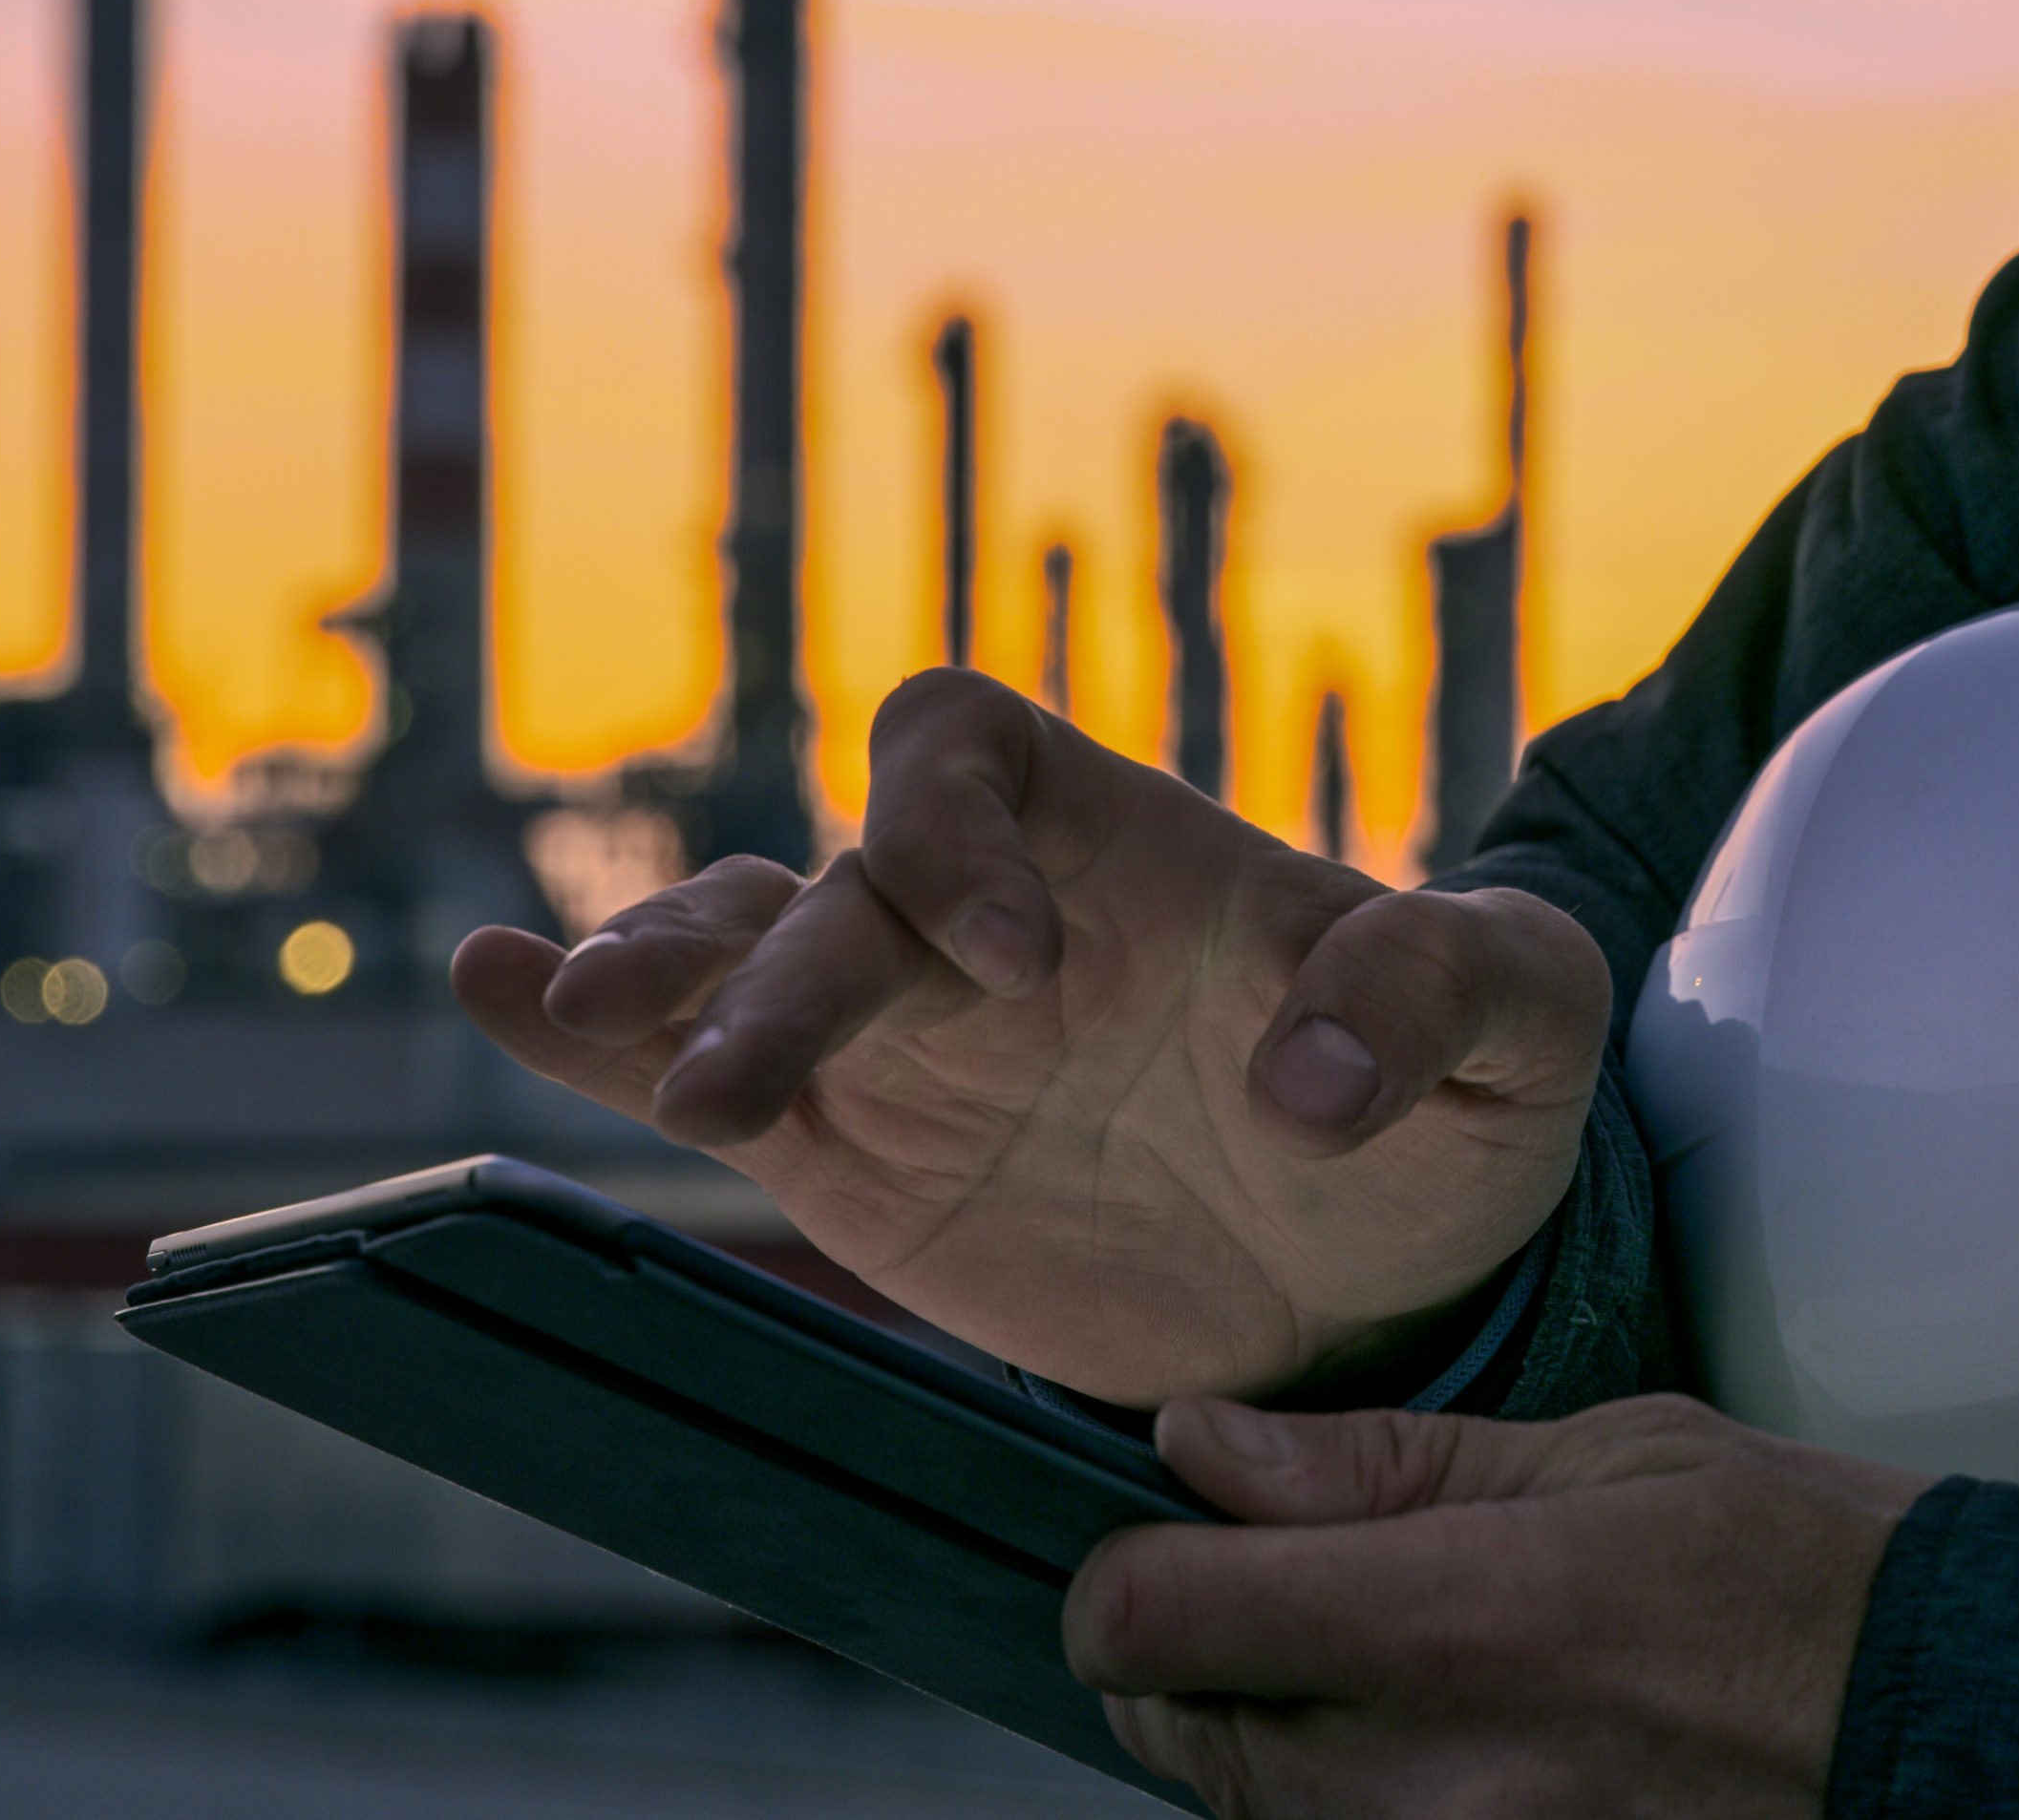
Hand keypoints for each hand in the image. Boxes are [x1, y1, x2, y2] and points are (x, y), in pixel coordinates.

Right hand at [452, 669, 1610, 1405]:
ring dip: (650, 988)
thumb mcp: (1521, 1027)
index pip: (968, 746)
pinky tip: (497, 1002)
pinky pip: (699, 1072)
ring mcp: (905, 1037)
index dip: (957, 833)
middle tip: (745, 1085)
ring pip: (731, 961)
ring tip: (566, 1019)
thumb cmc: (1455, 1110)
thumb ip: (1448, 988)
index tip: (1016, 970)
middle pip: (829, 886)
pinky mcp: (859, 1154)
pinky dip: (596, 1041)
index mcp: (1119, 844)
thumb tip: (1307, 1081)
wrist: (1382, 1270)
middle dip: (781, 972)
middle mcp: (983, 921)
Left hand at [1064, 1394, 1930, 1818]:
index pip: (1145, 1622)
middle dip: (1203, 1649)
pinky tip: (1451, 1739)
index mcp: (1445, 1628)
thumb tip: (1195, 1443)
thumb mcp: (1594, 1456)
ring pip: (1247, 1807)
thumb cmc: (1792, 1572)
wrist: (1955, 1731)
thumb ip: (1372, 1464)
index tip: (1177, 1526)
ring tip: (1409, 1661)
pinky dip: (1350, 1797)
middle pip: (1171, 1732)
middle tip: (1311, 1585)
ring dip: (1275, 1731)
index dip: (1123, 1569)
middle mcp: (1418, 1785)